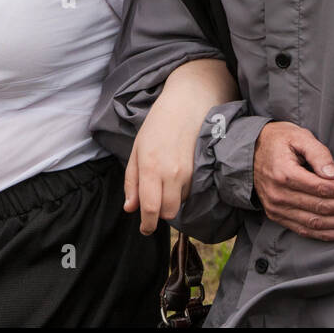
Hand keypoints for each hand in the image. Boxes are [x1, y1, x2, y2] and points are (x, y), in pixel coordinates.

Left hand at [124, 59, 236, 234]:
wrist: (188, 103)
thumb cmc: (158, 125)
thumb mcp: (137, 150)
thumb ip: (132, 181)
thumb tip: (130, 208)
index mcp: (151, 167)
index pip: (150, 209)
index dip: (147, 224)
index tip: (145, 228)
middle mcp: (172, 173)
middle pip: (169, 212)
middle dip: (161, 213)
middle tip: (155, 203)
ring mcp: (190, 172)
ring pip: (182, 201)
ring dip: (173, 198)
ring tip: (168, 178)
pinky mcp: (203, 169)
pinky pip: (192, 190)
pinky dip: (184, 189)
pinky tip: (180, 172)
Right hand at [253, 122, 333, 240]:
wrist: (247, 152)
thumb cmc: (278, 140)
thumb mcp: (298, 136)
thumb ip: (317, 153)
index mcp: (285, 174)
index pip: (323, 188)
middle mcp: (279, 195)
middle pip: (322, 207)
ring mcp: (276, 208)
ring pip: (315, 222)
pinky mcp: (276, 215)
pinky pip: (303, 229)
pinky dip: (324, 234)